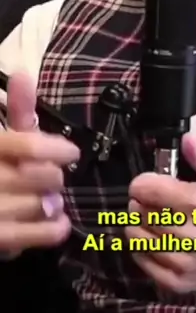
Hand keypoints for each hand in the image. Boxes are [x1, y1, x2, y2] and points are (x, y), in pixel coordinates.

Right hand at [0, 71, 79, 255]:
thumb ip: (18, 112)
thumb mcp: (4, 138)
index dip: (53, 148)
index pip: (24, 145)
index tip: (72, 152)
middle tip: (56, 180)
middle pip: (32, 175)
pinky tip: (59, 225)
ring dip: (51, 204)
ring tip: (52, 202)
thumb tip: (22, 74)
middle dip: (51, 178)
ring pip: (32, 206)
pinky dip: (48, 231)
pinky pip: (24, 238)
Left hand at [127, 136, 195, 295]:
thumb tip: (186, 139)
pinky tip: (154, 239)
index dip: (143, 182)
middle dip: (141, 202)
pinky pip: (141, 260)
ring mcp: (179, 262)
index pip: (145, 188)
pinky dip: (141, 247)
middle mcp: (186, 234)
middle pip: (138, 211)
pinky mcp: (175, 283)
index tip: (149, 183)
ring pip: (136, 235)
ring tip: (151, 219)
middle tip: (152, 201)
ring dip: (138, 223)